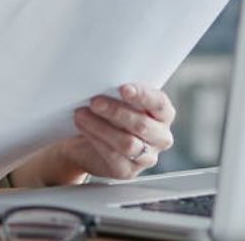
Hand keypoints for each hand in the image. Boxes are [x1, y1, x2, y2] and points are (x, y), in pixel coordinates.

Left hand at [14, 83, 175, 185]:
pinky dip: (96, 140)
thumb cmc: (108, 113)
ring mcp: (147, 157)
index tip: (123, 88)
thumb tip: (104, 74)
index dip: (143, 96)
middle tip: (95, 101)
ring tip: (82, 114)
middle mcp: (160, 137)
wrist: (87, 142)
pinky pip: (113, 157)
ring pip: (127, 143)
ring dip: (101, 127)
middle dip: (116, 111)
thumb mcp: (118, 99)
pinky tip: (84, 128)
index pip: (159, 104)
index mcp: (163, 114)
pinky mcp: (128, 171)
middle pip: (142, 125)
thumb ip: (120, 91)